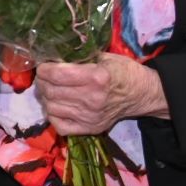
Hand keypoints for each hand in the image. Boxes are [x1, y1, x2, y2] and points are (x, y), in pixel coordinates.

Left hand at [34, 54, 167, 135]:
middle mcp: (91, 99)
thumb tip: (55, 56)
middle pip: (51, 91)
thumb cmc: (123, 72)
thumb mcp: (105, 57)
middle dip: (42, 82)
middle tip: (44, 77)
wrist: (142, 94)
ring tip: (49, 90)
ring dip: (45, 97)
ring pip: (51, 108)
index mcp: (95, 78)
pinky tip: (57, 106)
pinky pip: (59, 125)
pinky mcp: (90, 128)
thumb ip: (81, 57)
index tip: (44, 65)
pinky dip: (52, 115)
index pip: (57, 74)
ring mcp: (89, 116)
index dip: (44, 69)